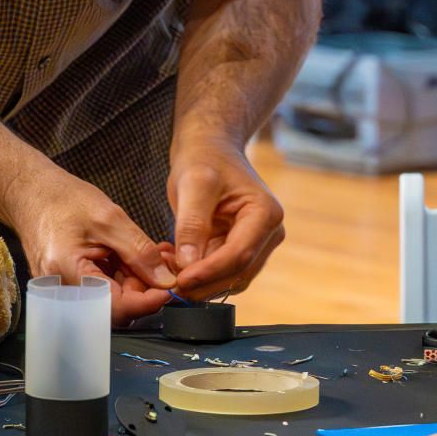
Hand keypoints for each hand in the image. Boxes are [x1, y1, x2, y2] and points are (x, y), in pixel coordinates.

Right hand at [2, 165, 173, 325]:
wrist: (31, 193)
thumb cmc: (63, 200)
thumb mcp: (110, 218)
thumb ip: (139, 252)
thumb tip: (166, 280)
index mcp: (68, 272)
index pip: (115, 307)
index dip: (147, 302)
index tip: (170, 288)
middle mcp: (62, 289)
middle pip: (115, 308)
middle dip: (144, 289)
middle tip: (162, 264)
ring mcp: (64, 290)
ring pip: (111, 300)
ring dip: (135, 282)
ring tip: (149, 255)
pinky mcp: (69, 285)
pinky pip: (101, 291)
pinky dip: (121, 277)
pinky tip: (131, 258)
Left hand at [166, 138, 285, 299]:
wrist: (211, 150)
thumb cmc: (205, 159)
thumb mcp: (194, 184)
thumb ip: (192, 224)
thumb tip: (188, 265)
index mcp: (266, 214)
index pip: (239, 255)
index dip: (209, 272)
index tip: (179, 281)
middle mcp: (269, 233)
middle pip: (238, 273)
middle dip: (204, 283)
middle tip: (168, 285)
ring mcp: (258, 244)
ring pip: (230, 279)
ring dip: (200, 282)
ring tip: (167, 270)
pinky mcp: (241, 250)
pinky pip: (222, 273)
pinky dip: (199, 276)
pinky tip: (174, 264)